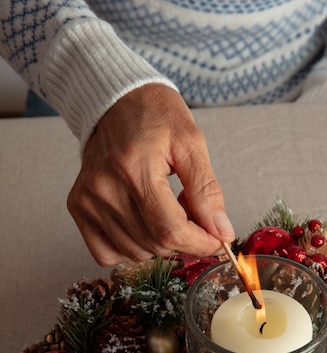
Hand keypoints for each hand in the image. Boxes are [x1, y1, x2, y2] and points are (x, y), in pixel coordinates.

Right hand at [67, 84, 234, 265]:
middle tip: (193, 214)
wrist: (115, 100)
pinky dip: (130, 249)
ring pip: (135, 252)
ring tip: (165, 209)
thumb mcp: (192, 144)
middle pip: (155, 244)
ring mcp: (87, 199)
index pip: (170, 230)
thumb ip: (207, 192)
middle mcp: (105, 187)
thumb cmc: (156, 115)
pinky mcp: (78, 206)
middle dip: (185, 239)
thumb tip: (221, 231)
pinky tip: (142, 225)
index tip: (217, 241)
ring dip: (159, 242)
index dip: (200, 243)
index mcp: (135, 167)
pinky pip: (106, 253)